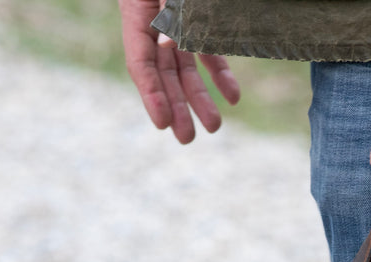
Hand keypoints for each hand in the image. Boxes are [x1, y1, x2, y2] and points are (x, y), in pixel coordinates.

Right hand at [118, 0, 239, 143]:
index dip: (151, 94)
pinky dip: (221, 74)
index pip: (141, 63)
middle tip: (187, 138)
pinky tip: (234, 97)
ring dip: (200, 98)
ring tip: (213, 126)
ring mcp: (177, 25)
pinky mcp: (200, 22)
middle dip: (176, 107)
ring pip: (187, 68)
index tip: (163, 123)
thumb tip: (166, 46)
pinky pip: (210, 51)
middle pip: (164, 73)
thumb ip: (169, 15)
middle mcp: (154, 25)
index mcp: (136, 13)